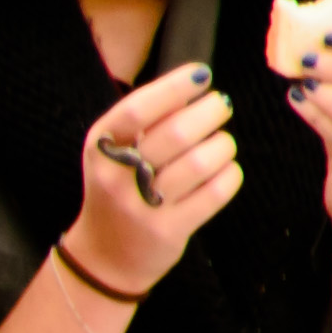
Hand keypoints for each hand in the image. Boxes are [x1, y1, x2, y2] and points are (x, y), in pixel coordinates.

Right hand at [65, 66, 240, 299]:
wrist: (105, 257)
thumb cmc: (119, 190)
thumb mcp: (115, 153)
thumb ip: (146, 120)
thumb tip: (195, 82)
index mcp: (101, 148)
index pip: (138, 109)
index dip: (175, 87)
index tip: (201, 75)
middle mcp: (117, 177)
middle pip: (176, 133)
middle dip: (210, 112)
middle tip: (220, 107)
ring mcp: (142, 207)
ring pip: (200, 162)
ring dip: (223, 145)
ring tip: (222, 144)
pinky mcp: (169, 231)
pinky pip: (215, 193)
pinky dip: (230, 175)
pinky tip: (225, 171)